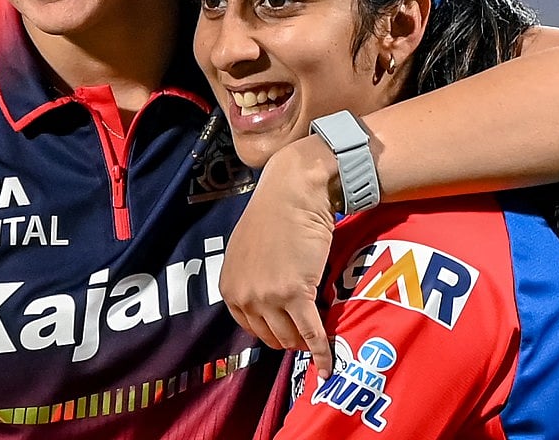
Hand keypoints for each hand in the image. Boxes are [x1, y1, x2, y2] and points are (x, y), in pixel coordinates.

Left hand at [220, 135, 338, 378]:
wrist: (293, 192)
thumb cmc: (273, 215)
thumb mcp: (246, 252)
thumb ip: (250, 280)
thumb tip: (263, 305)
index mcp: (230, 287)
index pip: (251, 328)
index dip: (272, 331)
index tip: (288, 329)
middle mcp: (244, 295)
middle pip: (271, 338)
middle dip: (290, 337)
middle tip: (308, 327)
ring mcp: (268, 297)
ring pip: (291, 338)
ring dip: (306, 340)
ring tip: (320, 329)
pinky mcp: (295, 294)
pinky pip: (312, 334)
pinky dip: (322, 354)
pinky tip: (328, 367)